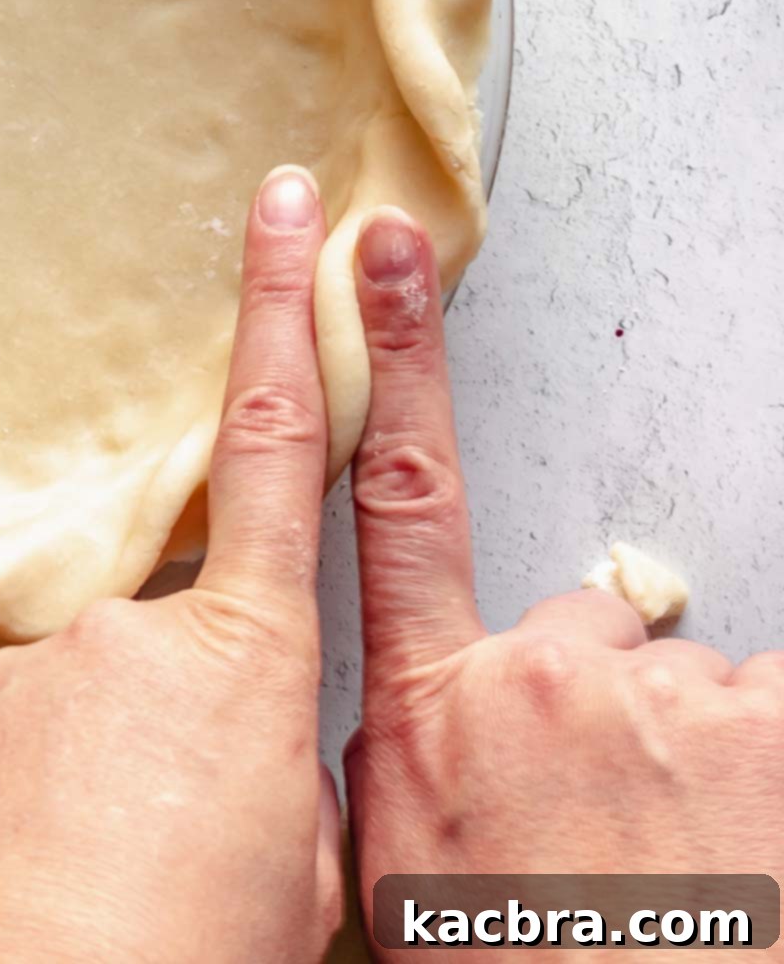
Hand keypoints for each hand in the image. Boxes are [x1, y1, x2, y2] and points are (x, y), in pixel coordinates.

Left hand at [0, 166, 341, 963]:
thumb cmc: (191, 959)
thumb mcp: (311, 866)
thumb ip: (293, 761)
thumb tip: (261, 741)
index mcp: (245, 654)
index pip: (275, 438)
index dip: (285, 307)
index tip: (289, 204)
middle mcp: (133, 631)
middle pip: (179, 631)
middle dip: (188, 717)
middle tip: (175, 834)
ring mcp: (33, 672)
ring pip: (94, 700)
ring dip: (111, 775)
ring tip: (110, 876)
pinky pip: (20, 741)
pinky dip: (42, 801)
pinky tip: (48, 874)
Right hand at [342, 210, 783, 957]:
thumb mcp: (414, 876)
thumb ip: (413, 762)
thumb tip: (431, 720)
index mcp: (434, 716)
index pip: (398, 495)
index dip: (390, 356)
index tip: (381, 250)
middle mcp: (538, 684)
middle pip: (583, 636)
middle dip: (605, 711)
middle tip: (621, 835)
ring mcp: (661, 705)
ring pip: (686, 693)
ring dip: (695, 765)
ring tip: (686, 875)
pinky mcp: (771, 725)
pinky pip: (775, 710)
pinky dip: (769, 774)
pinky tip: (743, 856)